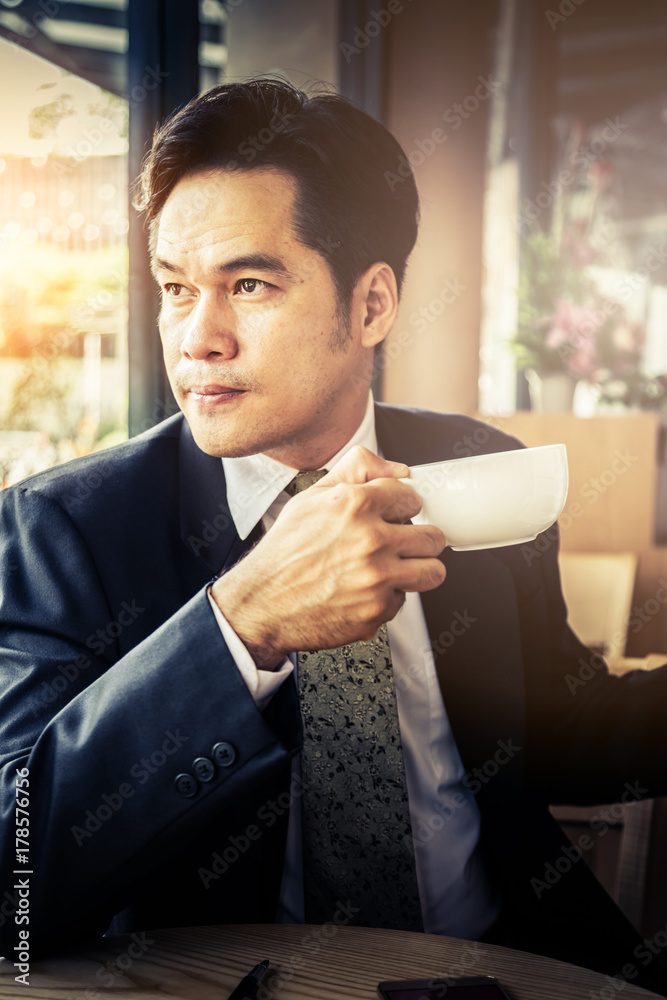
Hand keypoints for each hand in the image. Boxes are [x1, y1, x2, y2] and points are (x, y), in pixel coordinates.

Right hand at [211, 446, 446, 666]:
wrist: (262, 603)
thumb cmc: (284, 552)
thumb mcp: (311, 497)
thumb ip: (356, 470)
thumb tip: (398, 469)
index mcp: (354, 505)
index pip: (412, 497)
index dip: (404, 506)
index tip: (397, 515)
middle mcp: (370, 540)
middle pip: (433, 537)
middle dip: (421, 539)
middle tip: (402, 544)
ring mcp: (376, 578)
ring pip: (433, 571)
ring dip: (418, 569)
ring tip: (397, 568)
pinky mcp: (376, 610)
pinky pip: (403, 600)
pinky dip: (387, 597)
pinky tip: (365, 591)